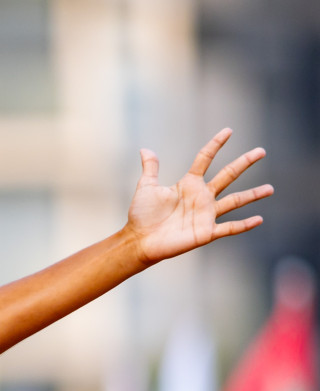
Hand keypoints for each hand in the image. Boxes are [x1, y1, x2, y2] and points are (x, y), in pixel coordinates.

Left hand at [126, 128, 271, 265]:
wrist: (139, 240)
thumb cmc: (142, 215)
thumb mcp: (147, 188)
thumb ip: (151, 169)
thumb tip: (146, 150)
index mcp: (188, 184)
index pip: (205, 159)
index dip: (216, 145)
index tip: (228, 131)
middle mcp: (201, 197)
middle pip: (227, 175)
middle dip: (244, 163)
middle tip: (261, 151)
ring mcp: (206, 214)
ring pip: (235, 201)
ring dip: (252, 195)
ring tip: (270, 188)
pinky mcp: (206, 231)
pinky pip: (229, 227)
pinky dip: (244, 225)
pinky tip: (259, 219)